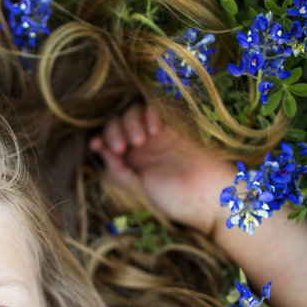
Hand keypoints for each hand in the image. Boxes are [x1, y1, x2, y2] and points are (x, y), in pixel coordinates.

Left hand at [89, 102, 236, 236]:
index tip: (96, 144)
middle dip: (114, 130)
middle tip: (123, 148)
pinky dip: (151, 113)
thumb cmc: (174, 199)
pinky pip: (158, 107)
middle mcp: (143, 144)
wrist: (210, 197)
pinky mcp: (177, 125)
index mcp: (132, 161)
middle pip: (118, 121)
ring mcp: (160, 133)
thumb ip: (117, 169)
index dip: (101, 137)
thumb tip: (98, 147)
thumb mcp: (137, 189)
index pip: (109, 139)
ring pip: (134, 111)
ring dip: (130, 121)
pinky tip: (155, 130)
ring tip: (141, 141)